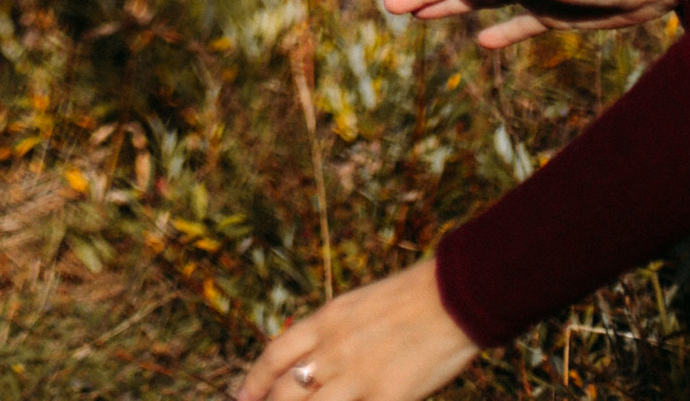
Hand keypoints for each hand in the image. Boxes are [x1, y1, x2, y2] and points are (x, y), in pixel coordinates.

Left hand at [236, 259, 474, 400]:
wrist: (450, 299)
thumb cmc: (407, 301)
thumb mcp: (355, 307)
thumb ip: (331, 333)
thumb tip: (310, 359)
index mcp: (326, 321)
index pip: (275, 354)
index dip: (254, 380)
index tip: (240, 398)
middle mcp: (334, 350)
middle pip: (286, 391)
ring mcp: (358, 377)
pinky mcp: (386, 398)